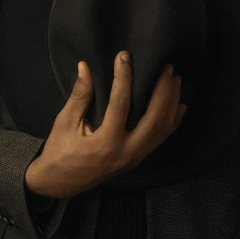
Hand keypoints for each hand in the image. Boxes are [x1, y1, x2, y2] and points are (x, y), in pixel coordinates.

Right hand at [25, 51, 186, 198]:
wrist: (60, 182)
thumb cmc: (60, 151)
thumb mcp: (65, 122)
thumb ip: (80, 95)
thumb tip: (86, 66)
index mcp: (106, 143)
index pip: (121, 104)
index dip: (123, 77)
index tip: (124, 56)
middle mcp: (126, 152)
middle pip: (154, 118)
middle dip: (163, 90)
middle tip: (166, 67)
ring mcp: (135, 158)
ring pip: (162, 129)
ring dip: (171, 103)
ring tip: (175, 79)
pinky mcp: (138, 159)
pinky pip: (160, 139)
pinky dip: (172, 121)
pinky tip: (179, 105)